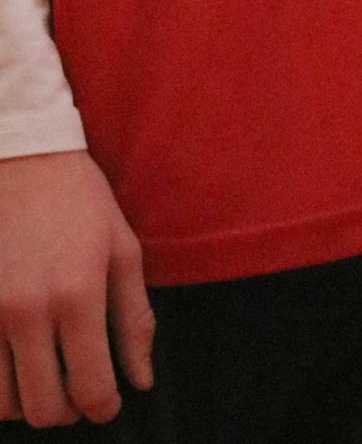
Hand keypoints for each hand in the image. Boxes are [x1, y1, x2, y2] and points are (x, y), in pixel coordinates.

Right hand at [0, 150, 151, 426]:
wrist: (22, 158)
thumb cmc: (80, 201)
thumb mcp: (122, 249)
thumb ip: (134, 319)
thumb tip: (141, 379)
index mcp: (78, 294)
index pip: (91, 389)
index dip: (104, 407)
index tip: (108, 402)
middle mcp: (29, 311)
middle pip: (45, 409)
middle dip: (68, 410)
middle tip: (79, 388)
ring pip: (5, 405)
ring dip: (30, 401)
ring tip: (47, 374)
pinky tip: (17, 362)